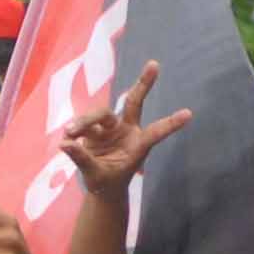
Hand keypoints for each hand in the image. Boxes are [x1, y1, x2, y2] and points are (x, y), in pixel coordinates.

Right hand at [55, 61, 191, 198]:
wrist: (101, 188)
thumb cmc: (107, 184)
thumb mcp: (96, 176)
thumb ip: (82, 159)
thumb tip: (65, 143)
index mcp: (138, 146)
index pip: (155, 133)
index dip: (170, 124)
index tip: (189, 114)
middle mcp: (128, 132)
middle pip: (135, 102)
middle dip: (144, 83)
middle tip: (155, 64)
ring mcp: (112, 128)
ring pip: (99, 114)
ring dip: (84, 122)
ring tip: (69, 133)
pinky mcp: (97, 129)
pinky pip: (84, 123)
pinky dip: (75, 129)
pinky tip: (66, 138)